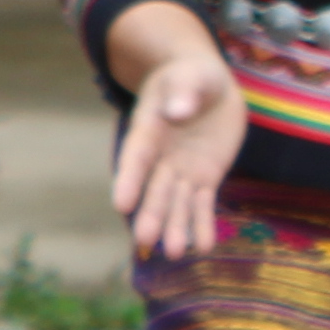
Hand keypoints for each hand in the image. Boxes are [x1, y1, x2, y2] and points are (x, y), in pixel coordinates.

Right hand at [110, 43, 248, 260]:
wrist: (209, 85)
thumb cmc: (190, 75)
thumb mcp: (190, 75)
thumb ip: (184, 92)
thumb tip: (177, 112)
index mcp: (149, 129)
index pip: (137, 157)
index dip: (129, 180)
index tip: (120, 204)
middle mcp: (161, 157)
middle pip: (154, 188)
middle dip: (151, 214)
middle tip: (145, 242)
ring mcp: (182, 170)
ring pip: (177, 202)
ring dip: (175, 227)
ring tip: (174, 253)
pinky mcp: (205, 177)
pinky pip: (203, 203)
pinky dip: (203, 223)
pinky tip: (204, 245)